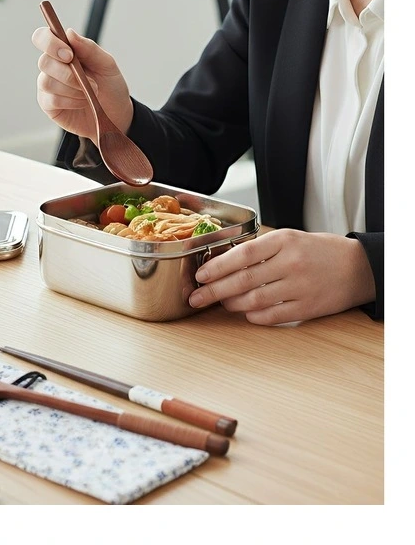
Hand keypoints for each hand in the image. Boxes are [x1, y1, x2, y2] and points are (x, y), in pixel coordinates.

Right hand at [32, 25, 132, 140]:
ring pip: (47, 82)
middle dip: (67, 73)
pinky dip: (71, 101)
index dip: (50, 43)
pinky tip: (82, 102)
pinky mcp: (48, 105)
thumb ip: (89, 48)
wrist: (116, 115)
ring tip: (90, 93)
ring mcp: (48, 85)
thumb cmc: (110, 86)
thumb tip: (69, 33)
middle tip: (89, 81)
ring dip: (73, 89)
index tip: (69, 54)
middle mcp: (52, 66)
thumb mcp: (107, 64)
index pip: (43, 37)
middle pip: (43, 62)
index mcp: (64, 50)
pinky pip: (52, 100)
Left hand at [188, 229, 375, 323]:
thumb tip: (224, 263)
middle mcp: (290, 263)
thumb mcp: (290, 238)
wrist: (357, 267)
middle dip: (214, 290)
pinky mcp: (307, 308)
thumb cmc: (318, 250)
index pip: (243, 254)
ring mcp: (299, 287)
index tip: (200, 275)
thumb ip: (261, 248)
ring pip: (254, 299)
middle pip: (243, 280)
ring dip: (231, 304)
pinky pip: (273, 316)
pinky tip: (245, 313)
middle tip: (197, 297)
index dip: (217, 266)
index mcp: (283, 241)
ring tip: (220, 303)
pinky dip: (254, 316)